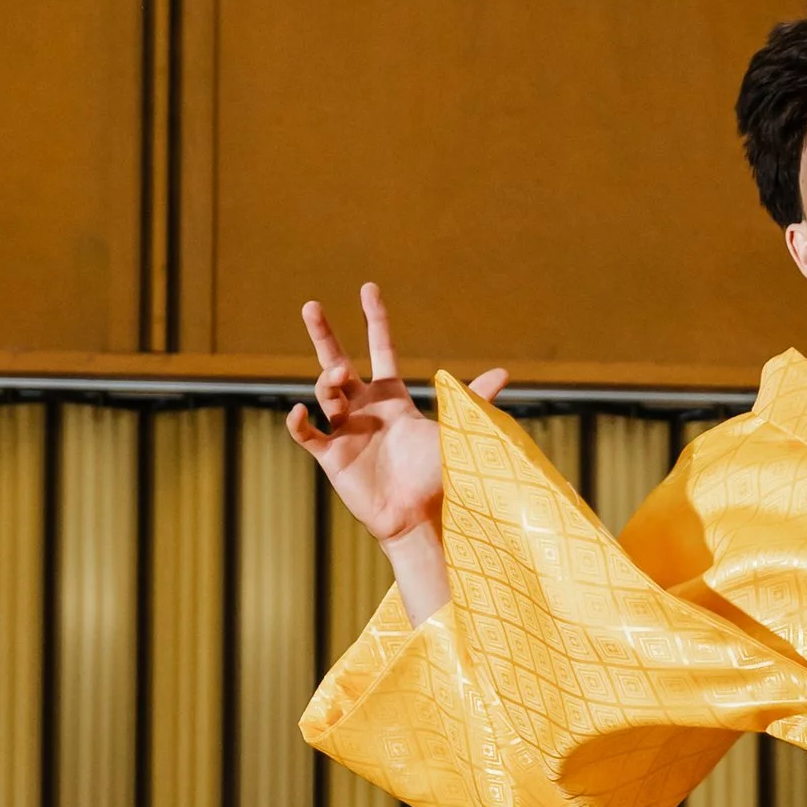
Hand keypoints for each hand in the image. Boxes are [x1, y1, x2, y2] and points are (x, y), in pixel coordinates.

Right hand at [285, 282, 509, 546]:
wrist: (420, 518)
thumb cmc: (438, 477)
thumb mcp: (458, 433)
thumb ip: (475, 402)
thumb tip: (505, 373)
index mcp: (392, 398)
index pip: (380, 350)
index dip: (376, 320)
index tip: (369, 288)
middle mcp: (365, 409)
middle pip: (337, 362)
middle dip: (324, 334)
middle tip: (311, 306)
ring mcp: (345, 430)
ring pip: (326, 393)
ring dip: (328, 380)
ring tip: (339, 375)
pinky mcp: (331, 455)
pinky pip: (308, 433)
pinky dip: (301, 421)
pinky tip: (303, 410)